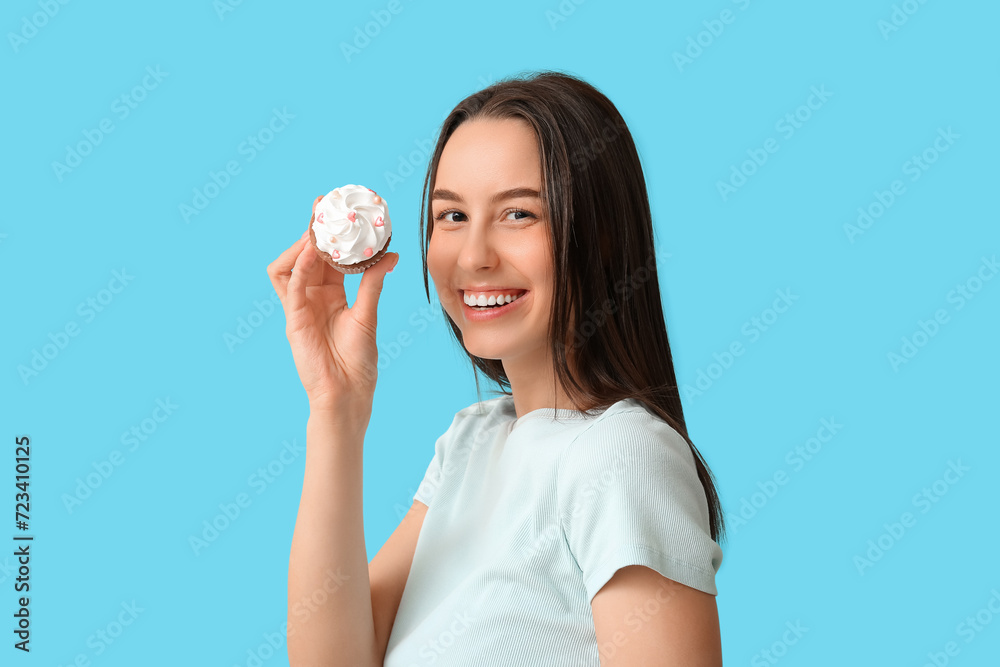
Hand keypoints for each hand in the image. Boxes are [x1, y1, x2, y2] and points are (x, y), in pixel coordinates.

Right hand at [267, 195, 398, 413]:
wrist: (349, 393)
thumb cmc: (358, 360)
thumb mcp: (368, 314)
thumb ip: (373, 282)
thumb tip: (391, 254)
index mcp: (331, 295)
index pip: (328, 257)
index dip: (332, 235)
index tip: (340, 210)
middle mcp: (312, 297)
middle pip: (307, 255)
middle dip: (314, 230)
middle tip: (324, 206)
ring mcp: (300, 308)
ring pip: (290, 266)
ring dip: (302, 245)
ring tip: (318, 228)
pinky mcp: (292, 320)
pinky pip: (289, 287)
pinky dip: (300, 266)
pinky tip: (313, 251)